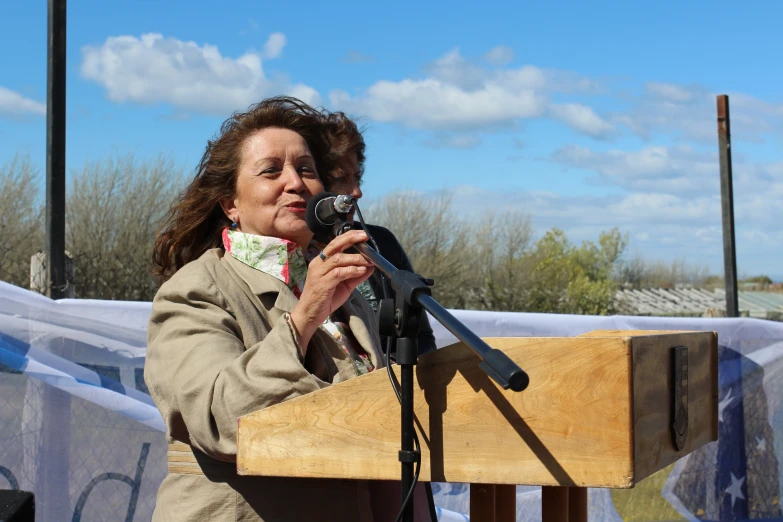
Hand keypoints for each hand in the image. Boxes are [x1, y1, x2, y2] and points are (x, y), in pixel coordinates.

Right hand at [290, 230, 374, 347]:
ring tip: (368, 260)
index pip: (335, 244)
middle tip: (365, 238)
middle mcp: (318, 264)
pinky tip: (361, 271)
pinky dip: (351, 270)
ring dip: (355, 258)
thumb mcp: (345, 285)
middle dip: (351, 239)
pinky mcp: (322, 284)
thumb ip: (356, 275)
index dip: (349, 237)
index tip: (362, 234)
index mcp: (322, 261)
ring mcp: (319, 273)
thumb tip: (371, 267)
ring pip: (338, 259)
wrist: (310, 315)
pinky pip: (338, 273)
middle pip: (334, 246)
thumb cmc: (325, 299)